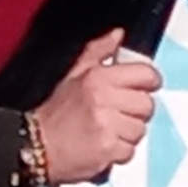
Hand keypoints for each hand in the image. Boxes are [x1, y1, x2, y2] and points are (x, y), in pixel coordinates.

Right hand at [31, 29, 160, 186]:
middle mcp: (104, 99)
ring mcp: (107, 125)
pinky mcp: (108, 149)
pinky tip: (104, 145)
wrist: (38, 145)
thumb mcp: (74, 74)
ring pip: (140, 129)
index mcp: (99, 77)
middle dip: (136, 111)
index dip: (149, 82)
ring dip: (128, 133)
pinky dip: (120, 151)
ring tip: (108, 131)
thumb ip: (98, 51)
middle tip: (119, 114)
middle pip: (147, 104)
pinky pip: (130, 150)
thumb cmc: (57, 111)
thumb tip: (118, 35)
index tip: (145, 88)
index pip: (146, 74)